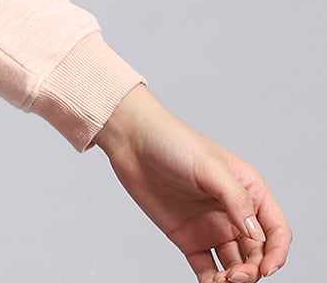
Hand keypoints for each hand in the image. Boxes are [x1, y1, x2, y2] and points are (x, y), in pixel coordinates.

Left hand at [94, 85, 290, 282]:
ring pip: (235, 266)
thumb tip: (257, 235)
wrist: (132, 140)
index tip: (266, 269)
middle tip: (235, 276)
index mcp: (247, 191)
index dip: (277, 253)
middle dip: (253, 270)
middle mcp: (233, 212)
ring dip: (234, 279)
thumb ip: (236, 199)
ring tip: (222, 281)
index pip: (275, 230)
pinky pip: (207, 269)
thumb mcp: (209, 166)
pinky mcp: (188, 237)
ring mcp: (211, 226)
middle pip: (257, 254)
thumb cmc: (173, 141)